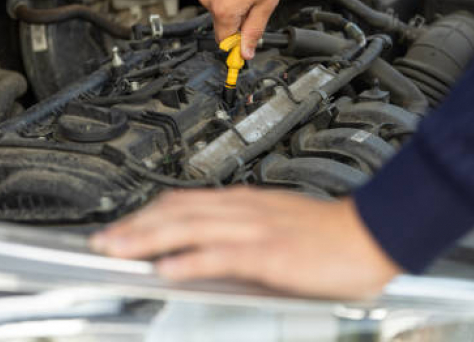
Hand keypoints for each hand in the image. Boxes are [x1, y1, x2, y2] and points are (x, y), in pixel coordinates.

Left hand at [89, 187, 402, 299]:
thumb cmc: (328, 232)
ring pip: (190, 229)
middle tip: (102, 241)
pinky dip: (191, 260)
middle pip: (177, 213)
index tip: (121, 227)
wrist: (370, 231)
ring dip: (148, 239)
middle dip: (135, 227)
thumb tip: (207, 248)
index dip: (147, 214)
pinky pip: (222, 255)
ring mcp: (255, 230)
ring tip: (117, 251)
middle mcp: (243, 210)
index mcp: (244, 204)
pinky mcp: (270, 253)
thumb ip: (242, 231)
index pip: (184, 203)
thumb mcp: (277, 223)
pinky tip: (168, 269)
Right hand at [196, 0, 285, 59]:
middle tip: (254, 2)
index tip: (244, 44)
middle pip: (221, 22)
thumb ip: (254, 31)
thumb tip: (246, 53)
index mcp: (223, 10)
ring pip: (216, 5)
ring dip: (230, 2)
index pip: (224, 40)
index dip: (237, 43)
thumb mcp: (265, 4)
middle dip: (237, 18)